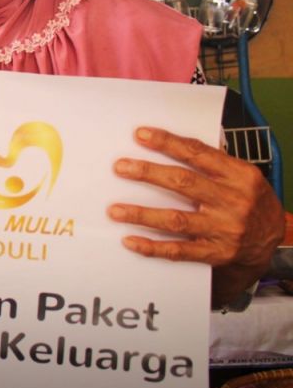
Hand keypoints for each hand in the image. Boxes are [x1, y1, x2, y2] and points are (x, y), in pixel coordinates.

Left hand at [108, 126, 283, 305]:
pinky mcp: (215, 253)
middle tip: (121, 168)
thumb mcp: (243, 176)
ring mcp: (224, 229)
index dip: (168, 143)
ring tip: (115, 210)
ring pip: (176, 219)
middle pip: (184, 183)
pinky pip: (179, 251)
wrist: (273, 240)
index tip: (141, 135)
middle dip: (149, 173)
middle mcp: (232, 201)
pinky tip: (130, 240)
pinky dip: (152, 247)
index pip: (199, 154)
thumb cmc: (251, 201)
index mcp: (239, 176)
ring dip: (142, 214)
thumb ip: (214, 162)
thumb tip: (173, 143)